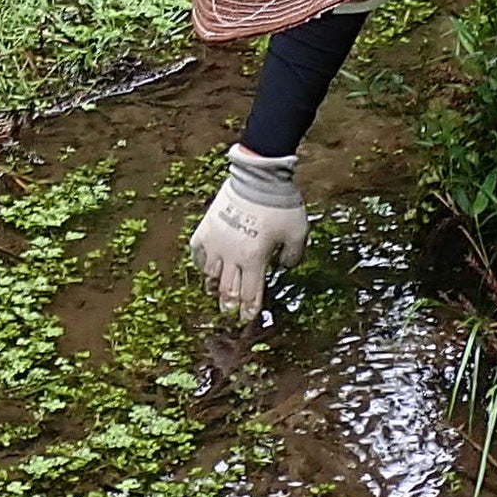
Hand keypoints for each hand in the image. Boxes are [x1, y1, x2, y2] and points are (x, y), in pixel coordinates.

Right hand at [189, 147, 310, 318]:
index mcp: (254, 260)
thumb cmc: (281, 205)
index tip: (247, 318)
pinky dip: (202, 264)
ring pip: (211, 274)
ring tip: (216, 293)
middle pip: (229, 288)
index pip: (250, 293)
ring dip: (215, 286)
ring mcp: (216, 242)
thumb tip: (284, 267)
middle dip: (231, 304)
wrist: (258, 178)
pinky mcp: (206, 228)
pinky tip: (205, 267)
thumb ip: (293, 256)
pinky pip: (198, 253)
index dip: (249, 309)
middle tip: (230, 313)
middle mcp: (232, 256)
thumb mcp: (298, 233)